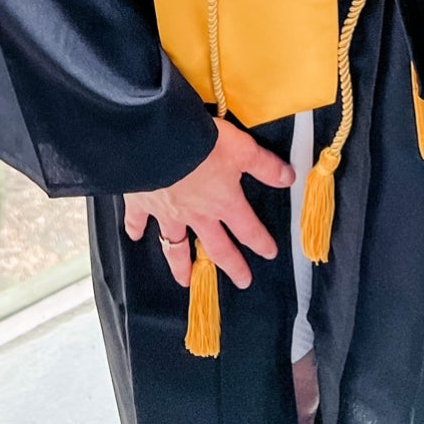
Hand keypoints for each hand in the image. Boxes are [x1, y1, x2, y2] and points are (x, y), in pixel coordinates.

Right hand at [123, 118, 294, 290]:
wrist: (157, 141)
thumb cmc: (202, 143)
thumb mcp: (242, 148)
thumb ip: (265, 165)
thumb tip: (289, 178)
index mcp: (223, 202)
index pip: (247, 228)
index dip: (260, 241)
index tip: (269, 254)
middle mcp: (197, 214)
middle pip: (216, 246)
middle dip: (231, 265)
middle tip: (241, 281)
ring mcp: (168, 212)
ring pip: (175, 245)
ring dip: (181, 264)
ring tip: (185, 281)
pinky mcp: (142, 203)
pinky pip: (137, 220)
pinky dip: (134, 228)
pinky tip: (133, 236)